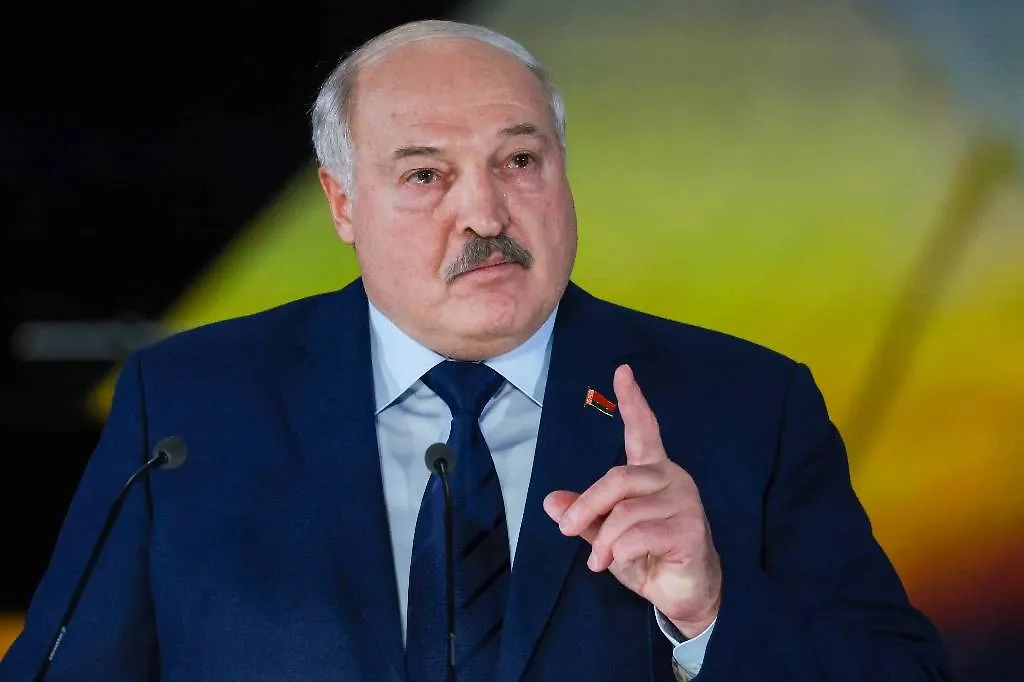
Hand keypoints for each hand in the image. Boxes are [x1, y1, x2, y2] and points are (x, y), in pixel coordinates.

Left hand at [543, 364, 721, 636]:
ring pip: (626, 511)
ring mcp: (685, 504)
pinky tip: (617, 562)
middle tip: (567, 528)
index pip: (643, 430)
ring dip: (603, 539)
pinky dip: (620, 550)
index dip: (633, 401)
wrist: (685, 594)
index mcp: (652, 472)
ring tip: (598, 560)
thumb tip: (550, 501)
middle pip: (618, 478)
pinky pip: (641, 533)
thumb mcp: (607, 536)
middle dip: (587, 504)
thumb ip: (585, 516)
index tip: (622, 371)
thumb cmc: (648, 557)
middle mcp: (672, 479)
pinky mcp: (691, 530)